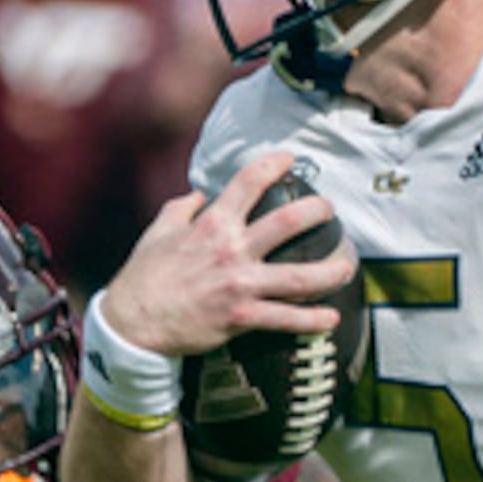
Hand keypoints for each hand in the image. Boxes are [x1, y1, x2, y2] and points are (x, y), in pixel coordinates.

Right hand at [101, 150, 350, 358]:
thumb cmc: (144, 276)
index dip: (275, 164)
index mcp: (212, 224)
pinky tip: (331, 317)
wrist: (133, 322)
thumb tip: (200, 194)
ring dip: (330, 270)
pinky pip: (285, 318)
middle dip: (317, 212)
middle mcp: (232, 249)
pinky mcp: (241, 317)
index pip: (249, 182)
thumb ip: (183, 208)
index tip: (291, 159)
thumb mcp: (159, 231)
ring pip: (298, 276)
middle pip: (288, 222)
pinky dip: (311, 320)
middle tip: (329, 210)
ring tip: (348, 265)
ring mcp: (240, 284)